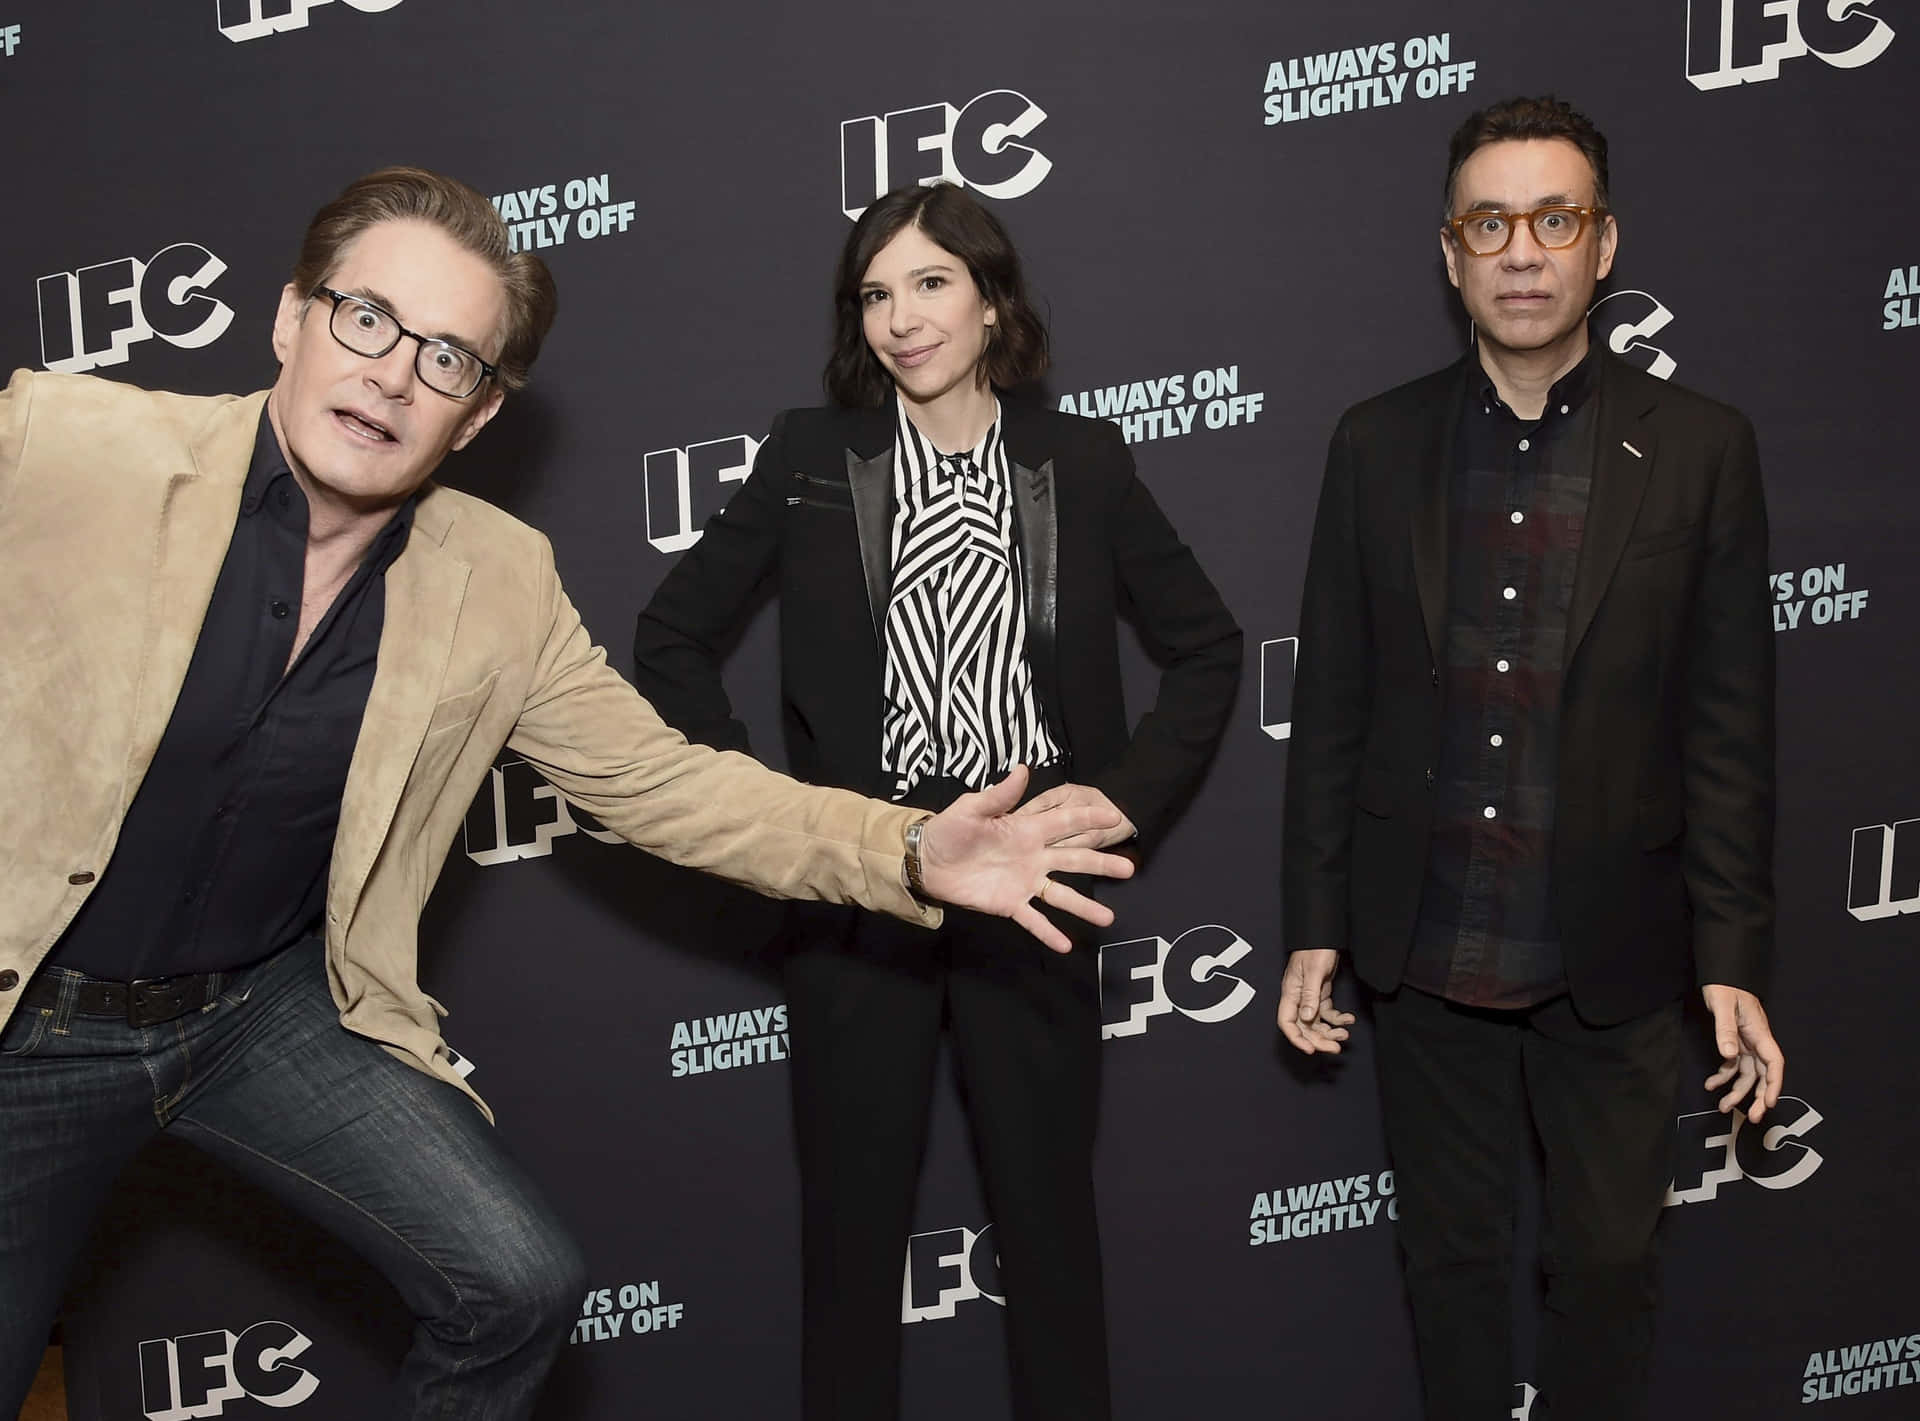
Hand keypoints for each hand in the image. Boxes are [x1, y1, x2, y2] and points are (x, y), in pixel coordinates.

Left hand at [918, 766, 1134, 952]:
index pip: (1065, 822)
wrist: (927, 861)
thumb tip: (1023, 769)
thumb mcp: (971, 809)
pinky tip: (1066, 946)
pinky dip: (1048, 933)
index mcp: (1027, 830)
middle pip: (1074, 860)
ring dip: (1084, 906)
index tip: (1115, 814)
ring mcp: (1024, 882)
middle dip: (1101, 864)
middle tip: (1129, 869)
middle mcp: (1033, 856)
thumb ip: (999, 795)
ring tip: (1108, 919)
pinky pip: (1033, 920)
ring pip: (1061, 895)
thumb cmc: (949, 830)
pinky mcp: (1010, 904)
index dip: (1090, 818)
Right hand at [1277, 949, 1352, 1054]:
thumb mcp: (1313, 971)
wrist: (1325, 935)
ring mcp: (1310, 997)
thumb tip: (1307, 1017)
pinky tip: (1348, 1019)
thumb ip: (1310, 995)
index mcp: (1291, 993)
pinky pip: (1327, 1013)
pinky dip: (1337, 1019)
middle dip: (1319, 1040)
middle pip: (1304, 1027)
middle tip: (1335, 1048)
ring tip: (1345, 1035)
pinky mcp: (1320, 994)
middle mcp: (1298, 998)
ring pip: (1317, 1023)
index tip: (1311, 1049)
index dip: (1297, 1038)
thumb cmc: (1315, 949)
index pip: (1287, 1022)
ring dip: (1330, 1032)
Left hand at [1701, 984, 1784, 1122]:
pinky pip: (1733, 1065)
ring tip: (1723, 1107)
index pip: (1773, 1062)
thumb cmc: (1725, 987)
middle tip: (1753, 1118)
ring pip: (1747, 1074)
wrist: (1721, 976)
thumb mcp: (1723, 1006)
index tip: (1768, 1102)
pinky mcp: (1735, 1043)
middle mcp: (1756, 1041)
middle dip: (1759, 1097)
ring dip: (1738, 1092)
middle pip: (1763, 1074)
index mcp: (1759, 1033)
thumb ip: (1725, 1030)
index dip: (1774, 1084)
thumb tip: (1730, 1055)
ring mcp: (1746, 1043)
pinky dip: (1724, 1076)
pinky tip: (1711, 1085)